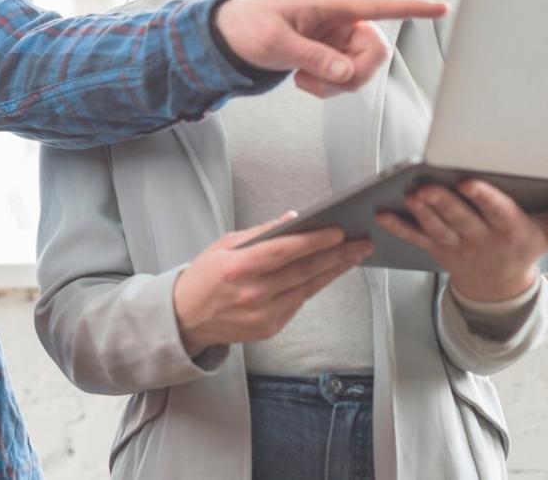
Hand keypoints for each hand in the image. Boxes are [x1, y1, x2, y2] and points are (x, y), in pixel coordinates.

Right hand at [172, 212, 374, 356]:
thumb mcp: (224, 245)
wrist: (185, 318)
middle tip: (361, 242)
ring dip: (334, 271)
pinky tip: (331, 272)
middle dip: (337, 255)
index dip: (313, 241)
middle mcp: (252, 294)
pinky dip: (316, 285)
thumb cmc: (204, 276)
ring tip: (355, 255)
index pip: (283, 251)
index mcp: (237, 268)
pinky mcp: (270, 328)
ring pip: (308, 288)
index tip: (338, 231)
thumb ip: (260, 233)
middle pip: (304, 271)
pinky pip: (299, 302)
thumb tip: (294, 219)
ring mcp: (262, 314)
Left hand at [212, 0, 448, 95]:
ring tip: (303, 79)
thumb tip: (345, 72)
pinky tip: (303, 77)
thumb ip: (311, 57)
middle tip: (320, 82)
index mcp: (330, 2)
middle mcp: (342, 16)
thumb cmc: (250, 25)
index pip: (378, 5)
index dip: (412, 8)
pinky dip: (329, 86)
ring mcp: (340, 35)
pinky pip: (349, 77)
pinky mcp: (335, 51)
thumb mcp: (275, 42)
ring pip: (364, 70)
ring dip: (336, 84)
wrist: (232, 34)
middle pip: (376, 52)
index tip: (441, 7)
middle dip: (353, 75)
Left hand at [374, 181, 547, 301]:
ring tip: (410, 195)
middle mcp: (481, 238)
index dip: (482, 197)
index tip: (470, 182)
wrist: (498, 288)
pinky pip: (415, 239)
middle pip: (460, 219)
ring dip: (421, 212)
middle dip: (443, 203)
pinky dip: (398, 227)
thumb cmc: (524, 248)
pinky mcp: (436, 248)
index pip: (496, 211)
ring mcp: (456, 245)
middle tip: (427, 188)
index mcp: (509, 230)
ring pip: (436, 228)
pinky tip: (382, 214)